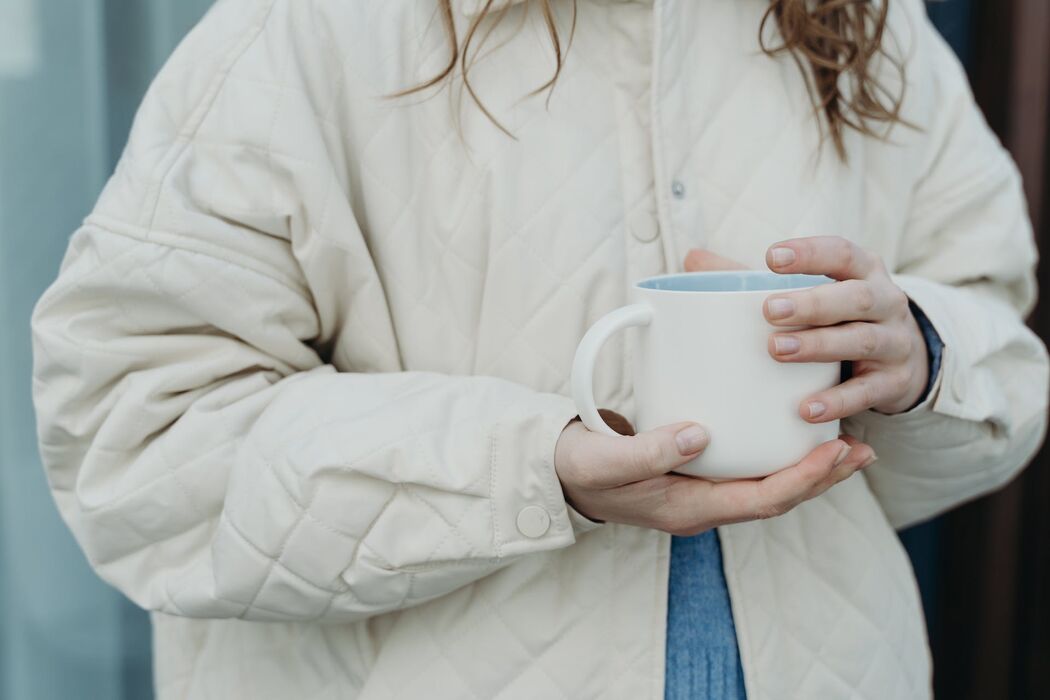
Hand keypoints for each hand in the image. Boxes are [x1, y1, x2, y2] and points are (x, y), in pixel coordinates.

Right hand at [555, 416, 875, 533]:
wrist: (558, 473)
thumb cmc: (580, 468)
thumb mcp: (606, 461)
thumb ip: (648, 451)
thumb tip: (699, 435)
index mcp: (687, 509)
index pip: (761, 500)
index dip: (804, 479)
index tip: (837, 450)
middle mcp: (703, 504)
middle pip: (777, 496)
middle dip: (822, 475)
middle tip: (863, 448)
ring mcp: (700, 489)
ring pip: (768, 483)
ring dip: (808, 465)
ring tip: (845, 441)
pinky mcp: (696, 469)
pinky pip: (749, 466)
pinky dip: (777, 451)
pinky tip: (788, 427)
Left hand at [760, 236, 928, 417]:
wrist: (901, 360)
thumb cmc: (839, 317)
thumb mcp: (812, 292)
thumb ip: (754, 278)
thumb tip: (694, 258)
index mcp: (863, 271)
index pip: (841, 253)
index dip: (810, 254)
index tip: (771, 258)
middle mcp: (886, 301)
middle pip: (855, 298)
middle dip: (812, 304)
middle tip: (769, 311)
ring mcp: (895, 342)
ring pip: (861, 340)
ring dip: (819, 345)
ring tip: (777, 350)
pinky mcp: (895, 381)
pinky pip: (868, 391)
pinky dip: (838, 400)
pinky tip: (807, 408)